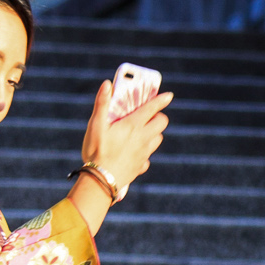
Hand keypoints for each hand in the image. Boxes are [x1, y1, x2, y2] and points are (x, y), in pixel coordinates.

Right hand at [77, 77, 172, 212]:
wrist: (100, 181)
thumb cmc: (96, 151)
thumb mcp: (95, 125)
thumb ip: (102, 103)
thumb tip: (107, 84)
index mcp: (133, 126)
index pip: (152, 108)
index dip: (161, 100)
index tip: (169, 95)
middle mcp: (143, 138)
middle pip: (161, 123)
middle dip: (158, 117)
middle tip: (147, 116)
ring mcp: (144, 153)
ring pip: (158, 139)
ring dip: (153, 133)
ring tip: (141, 132)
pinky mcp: (141, 166)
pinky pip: (148, 157)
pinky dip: (144, 152)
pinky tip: (133, 153)